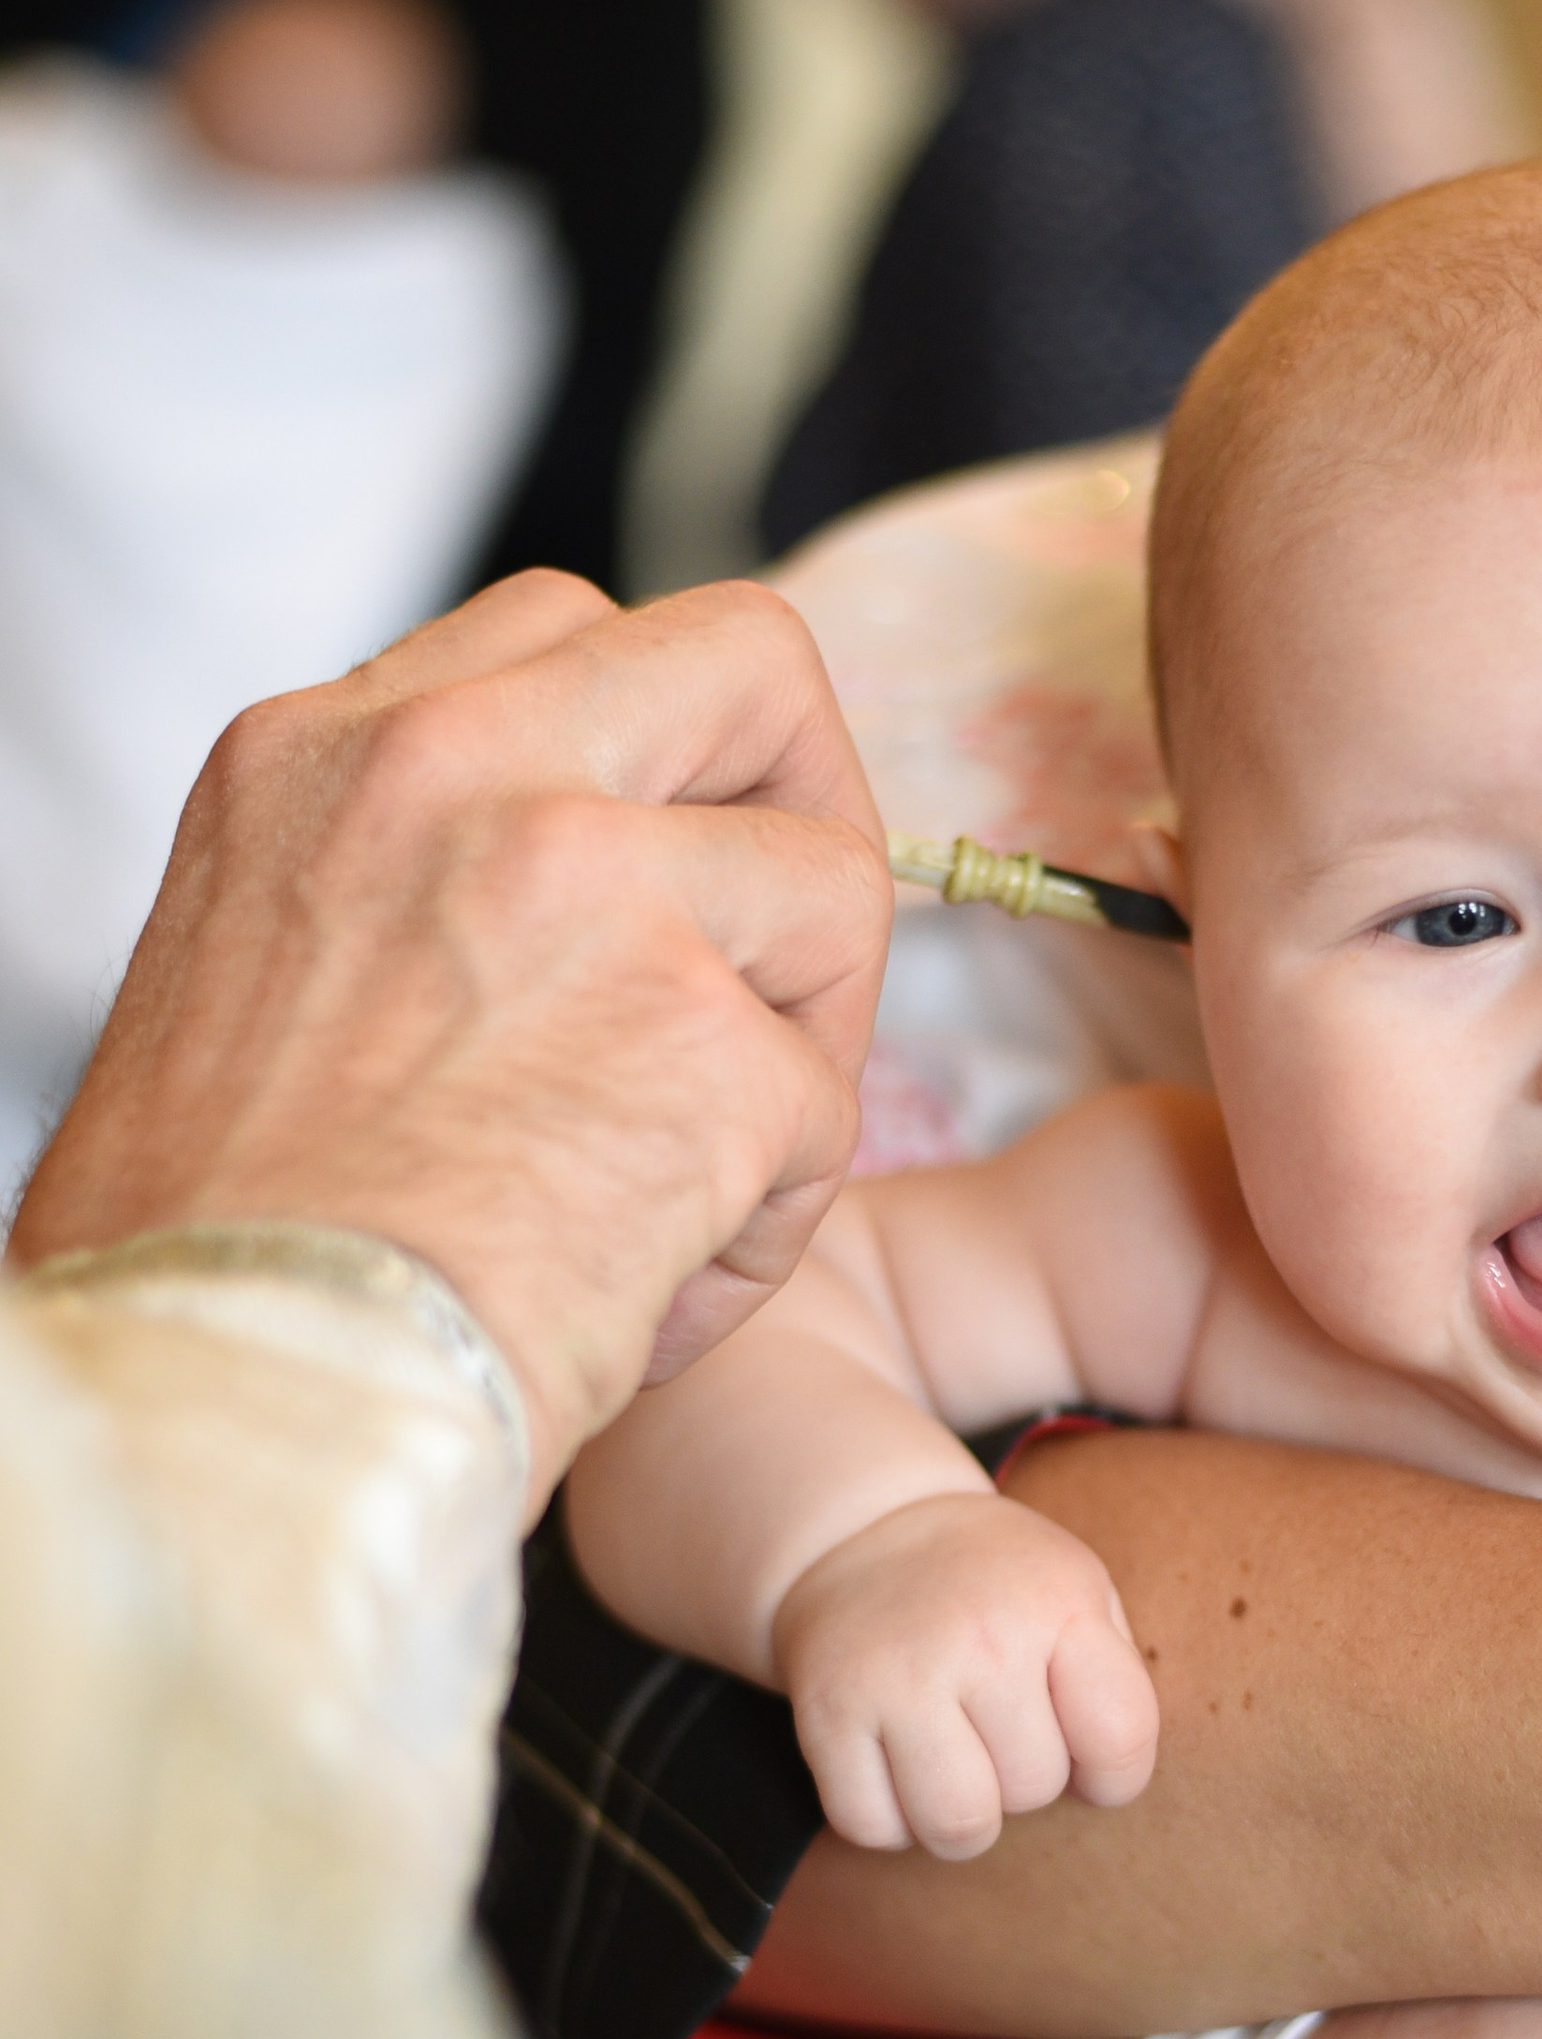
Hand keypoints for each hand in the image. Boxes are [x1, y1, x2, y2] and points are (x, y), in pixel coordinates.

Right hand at [9, 572, 892, 1509]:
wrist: (216, 1401)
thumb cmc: (209, 1259)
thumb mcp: (256, 975)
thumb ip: (409, 888)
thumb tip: (563, 921)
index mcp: (323, 755)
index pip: (566, 636)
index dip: (665, 758)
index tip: (666, 877)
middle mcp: (455, 769)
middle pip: (752, 663)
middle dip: (808, 813)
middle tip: (776, 974)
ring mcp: (589, 884)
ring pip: (834, 890)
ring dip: (798, 1053)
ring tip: (684, 1191)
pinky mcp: (702, 1040)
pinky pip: (827, 1112)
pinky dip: (761, 1232)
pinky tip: (645, 1303)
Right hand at [771, 1491, 1159, 1859]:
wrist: (861, 1530)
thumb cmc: (991, 1585)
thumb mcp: (1075, 1590)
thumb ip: (1114, 1680)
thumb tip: (1108, 1782)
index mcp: (1055, 1603)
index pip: (1120, 1738)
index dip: (1113, 1771)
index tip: (1086, 1752)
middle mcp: (978, 1638)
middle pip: (1034, 1790)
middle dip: (1024, 1779)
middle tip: (997, 1728)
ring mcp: (894, 1677)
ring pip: (957, 1826)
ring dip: (962, 1816)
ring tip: (956, 1762)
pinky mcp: (824, 1714)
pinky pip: (874, 1829)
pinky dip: (889, 1819)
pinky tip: (896, 1765)